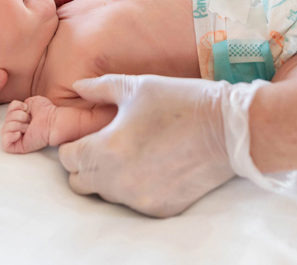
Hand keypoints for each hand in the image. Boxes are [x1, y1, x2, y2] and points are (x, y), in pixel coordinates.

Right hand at [1, 96, 55, 153]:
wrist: (53, 121)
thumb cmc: (47, 112)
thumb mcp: (32, 101)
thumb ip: (22, 103)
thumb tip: (15, 108)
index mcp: (20, 118)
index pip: (7, 112)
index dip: (14, 108)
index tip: (25, 108)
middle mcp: (17, 128)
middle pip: (5, 120)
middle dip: (18, 116)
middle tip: (29, 119)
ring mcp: (17, 138)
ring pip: (4, 130)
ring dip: (18, 125)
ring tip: (28, 127)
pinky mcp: (18, 146)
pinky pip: (5, 144)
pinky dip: (10, 137)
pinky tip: (19, 134)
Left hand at [58, 74, 235, 217]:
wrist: (229, 130)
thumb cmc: (181, 101)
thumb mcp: (138, 86)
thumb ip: (100, 88)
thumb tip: (78, 86)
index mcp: (106, 150)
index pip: (67, 157)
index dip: (75, 144)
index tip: (91, 135)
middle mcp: (117, 181)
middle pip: (80, 182)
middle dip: (87, 163)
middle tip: (108, 144)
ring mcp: (138, 200)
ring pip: (105, 194)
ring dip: (109, 177)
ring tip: (134, 152)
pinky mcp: (159, 210)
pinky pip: (132, 203)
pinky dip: (136, 188)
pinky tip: (154, 166)